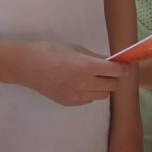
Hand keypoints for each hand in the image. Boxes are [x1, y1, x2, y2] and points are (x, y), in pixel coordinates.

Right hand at [8, 42, 123, 105]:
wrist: (27, 66)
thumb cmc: (49, 51)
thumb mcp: (74, 48)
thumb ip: (94, 57)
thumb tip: (110, 61)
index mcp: (86, 66)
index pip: (116, 72)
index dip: (123, 68)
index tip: (124, 66)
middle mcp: (84, 83)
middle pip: (113, 86)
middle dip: (114, 78)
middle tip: (109, 71)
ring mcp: (77, 96)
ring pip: (103, 95)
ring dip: (103, 87)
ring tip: (94, 78)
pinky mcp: (70, 103)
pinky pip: (89, 100)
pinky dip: (91, 93)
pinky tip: (81, 84)